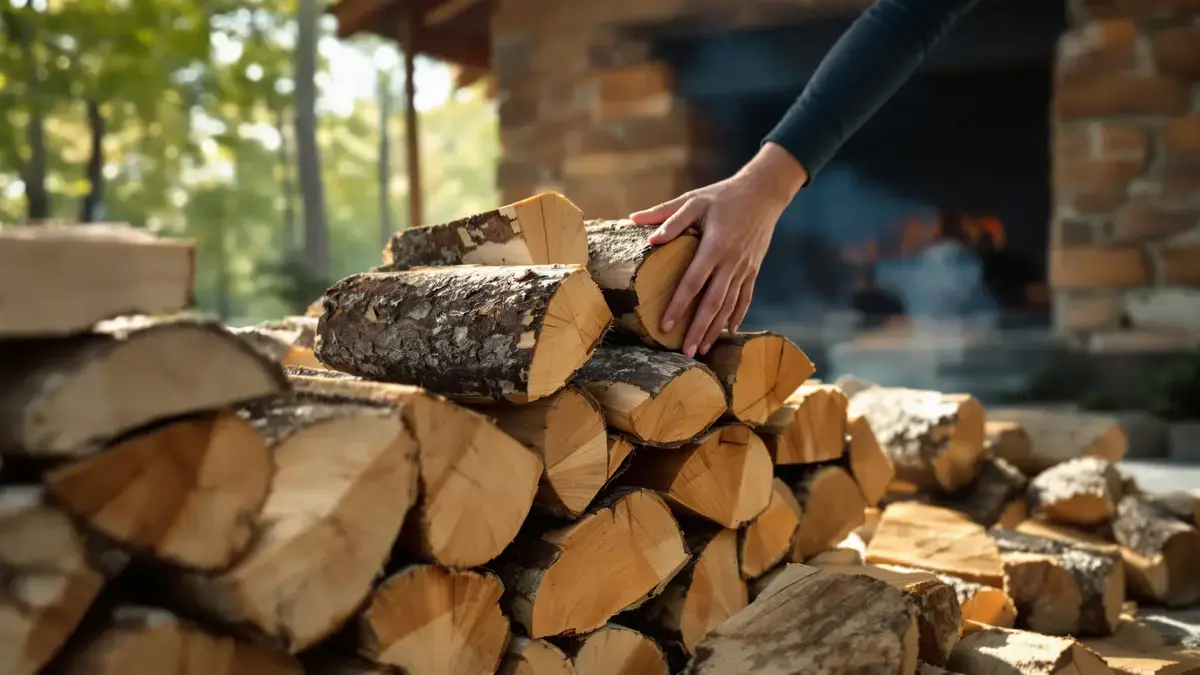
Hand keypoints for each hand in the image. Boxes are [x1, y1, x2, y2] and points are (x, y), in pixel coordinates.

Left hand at [629, 142, 807, 357]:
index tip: (666, 325)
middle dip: (699, 328)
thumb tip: (637, 222)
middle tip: (686, 352)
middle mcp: (731, 261)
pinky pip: (745, 297)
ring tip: (702, 349)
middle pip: (713, 302)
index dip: (679, 305)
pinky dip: (737, 315)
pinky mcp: (754, 268)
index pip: (693, 282)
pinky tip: (728, 330)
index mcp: (714, 245)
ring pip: (730, 305)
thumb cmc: (723, 195)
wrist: (764, 192)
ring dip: (715, 328)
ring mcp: (745, 267)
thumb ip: (667, 215)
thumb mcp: (694, 200)